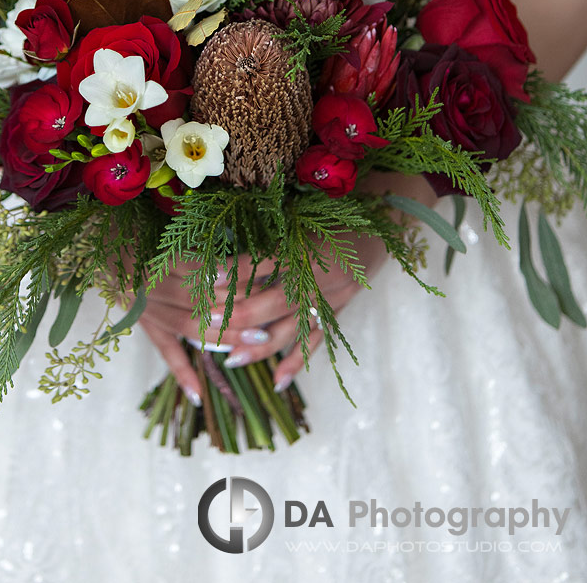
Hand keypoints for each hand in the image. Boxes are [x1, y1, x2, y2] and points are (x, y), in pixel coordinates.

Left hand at [137, 170, 438, 401]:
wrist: (387, 216)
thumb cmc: (339, 205)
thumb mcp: (302, 210)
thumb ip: (272, 227)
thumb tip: (228, 239)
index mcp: (303, 244)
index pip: (257, 264)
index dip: (228, 274)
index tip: (199, 280)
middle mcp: (317, 275)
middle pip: (269, 304)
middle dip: (233, 317)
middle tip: (203, 325)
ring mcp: (331, 297)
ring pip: (290, 330)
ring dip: (258, 347)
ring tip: (230, 360)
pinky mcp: (341, 308)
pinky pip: (316, 340)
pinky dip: (297, 361)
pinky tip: (277, 381)